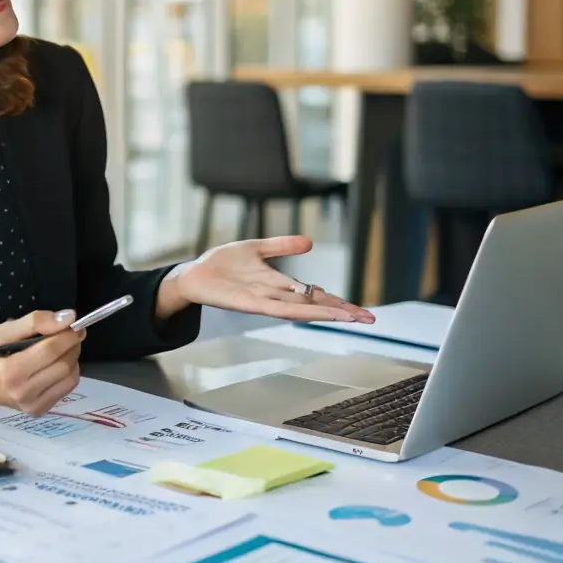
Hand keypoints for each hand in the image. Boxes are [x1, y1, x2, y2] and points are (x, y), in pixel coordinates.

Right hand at [0, 309, 84, 415]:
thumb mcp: (6, 329)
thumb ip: (36, 321)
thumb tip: (68, 317)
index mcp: (11, 370)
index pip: (50, 349)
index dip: (68, 334)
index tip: (75, 324)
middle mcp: (22, 391)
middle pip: (64, 364)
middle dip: (72, 345)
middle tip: (69, 334)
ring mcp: (32, 404)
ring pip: (70, 377)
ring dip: (73, 358)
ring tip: (62, 349)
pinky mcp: (39, 410)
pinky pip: (67, 388)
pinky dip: (68, 373)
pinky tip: (56, 365)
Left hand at [158, 236, 374, 323]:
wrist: (194, 273)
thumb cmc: (222, 264)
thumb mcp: (257, 248)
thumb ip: (282, 245)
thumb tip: (310, 242)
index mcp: (280, 285)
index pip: (315, 295)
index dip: (338, 302)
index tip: (362, 310)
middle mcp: (276, 296)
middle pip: (315, 305)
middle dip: (342, 312)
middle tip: (369, 319)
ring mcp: (264, 302)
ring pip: (302, 309)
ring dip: (326, 313)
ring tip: (350, 317)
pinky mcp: (248, 303)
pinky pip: (277, 307)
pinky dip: (296, 309)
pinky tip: (312, 312)